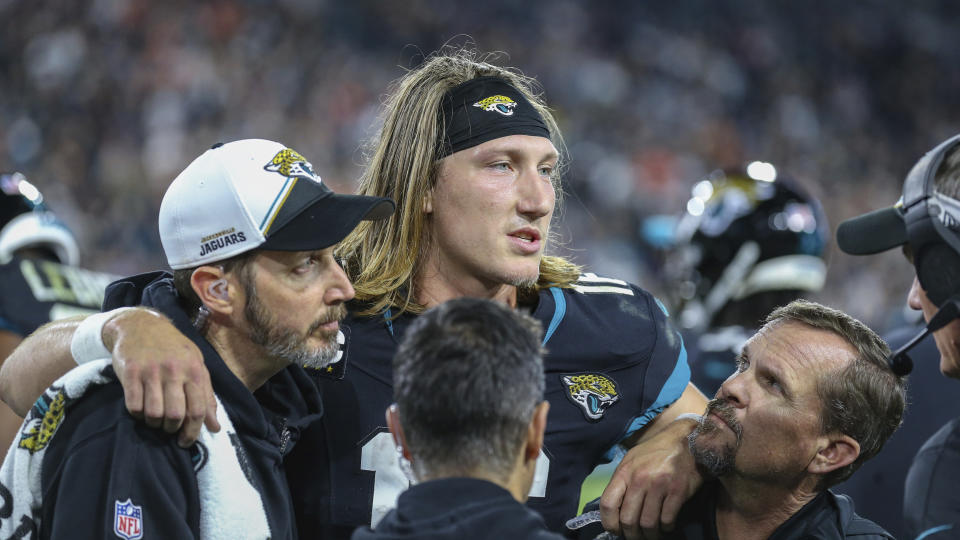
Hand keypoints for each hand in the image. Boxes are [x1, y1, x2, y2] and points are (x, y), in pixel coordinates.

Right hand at [105, 308, 219, 446]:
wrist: (141, 325)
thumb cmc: (173, 348)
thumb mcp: (196, 365)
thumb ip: (206, 396)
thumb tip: (215, 427)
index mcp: (194, 369)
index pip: (198, 409)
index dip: (193, 432)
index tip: (186, 442)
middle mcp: (174, 370)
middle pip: (176, 415)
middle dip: (172, 429)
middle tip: (168, 428)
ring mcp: (151, 370)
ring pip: (154, 413)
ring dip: (154, 423)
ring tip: (154, 418)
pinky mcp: (130, 372)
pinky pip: (133, 405)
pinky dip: (137, 414)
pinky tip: (140, 409)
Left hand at [599, 418, 701, 538]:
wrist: (686, 441)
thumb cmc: (655, 453)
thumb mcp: (632, 461)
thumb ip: (622, 483)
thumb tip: (614, 511)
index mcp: (624, 472)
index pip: (608, 504)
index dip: (609, 523)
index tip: (616, 530)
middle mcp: (640, 478)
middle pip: (628, 519)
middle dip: (631, 534)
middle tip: (636, 536)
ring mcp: (659, 485)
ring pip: (648, 524)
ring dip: (650, 534)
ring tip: (652, 534)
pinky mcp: (678, 491)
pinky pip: (667, 520)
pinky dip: (666, 527)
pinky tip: (667, 525)